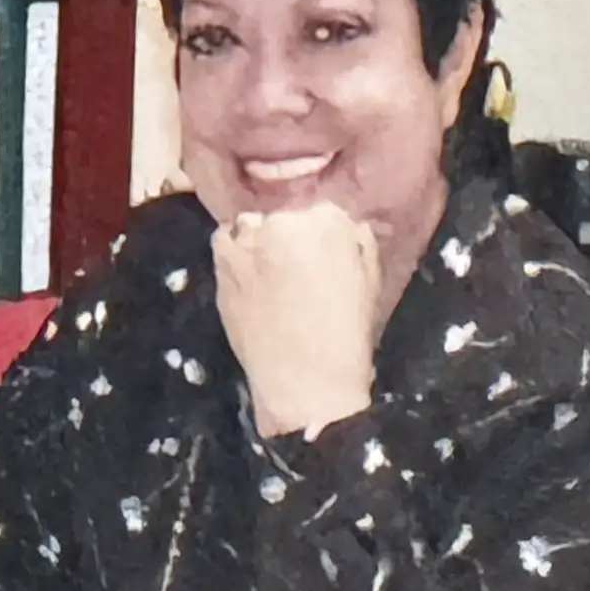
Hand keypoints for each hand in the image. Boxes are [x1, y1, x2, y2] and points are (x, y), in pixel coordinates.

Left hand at [210, 204, 384, 436]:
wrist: (304, 381)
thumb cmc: (347, 333)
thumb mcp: (371, 278)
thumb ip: (357, 237)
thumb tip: (342, 220)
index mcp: (328, 219)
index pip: (320, 209)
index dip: (318, 233)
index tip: (319, 254)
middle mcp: (283, 219)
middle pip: (283, 214)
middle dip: (288, 234)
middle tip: (294, 267)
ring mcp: (245, 238)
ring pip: (251, 224)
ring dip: (258, 241)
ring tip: (269, 275)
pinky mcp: (219, 260)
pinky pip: (224, 242)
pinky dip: (234, 254)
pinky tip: (249, 279)